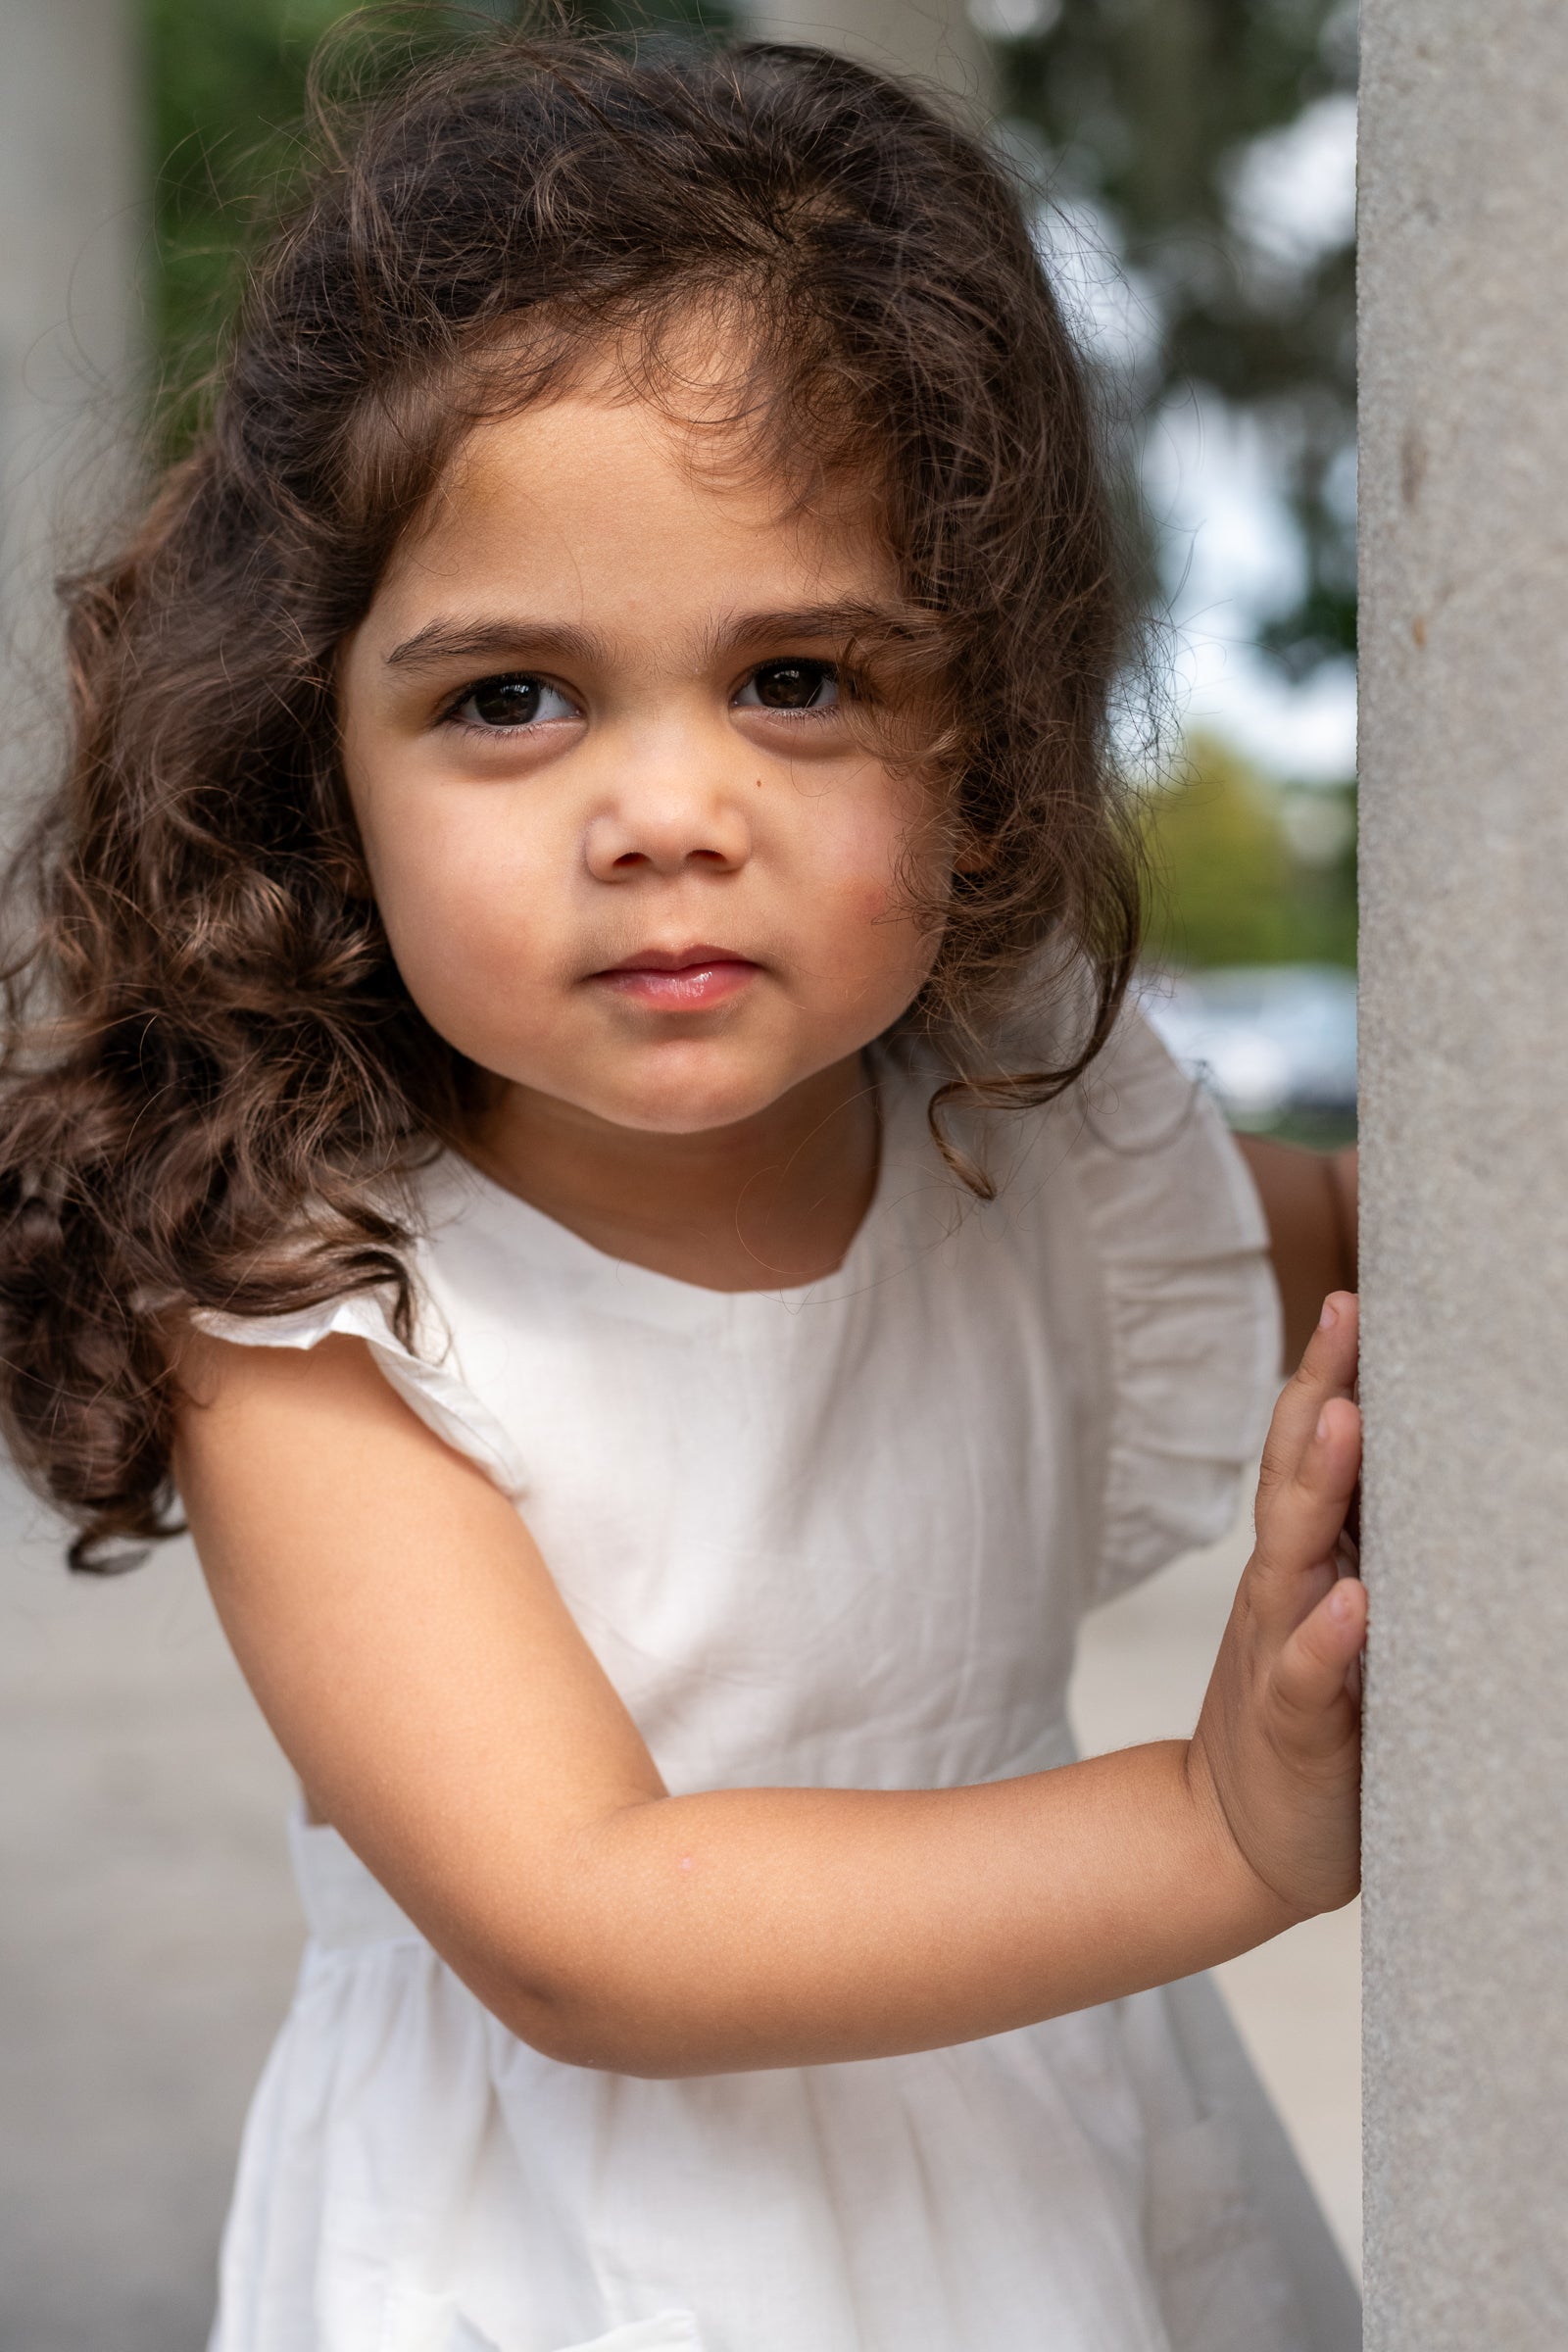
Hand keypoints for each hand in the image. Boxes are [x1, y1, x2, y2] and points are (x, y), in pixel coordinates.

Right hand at [1187, 1292, 1364, 1919]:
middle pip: (1294, 1477)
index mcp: (1301, 1561)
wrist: (1231, 1838)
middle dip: (1320, 1394)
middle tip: (1346, 1317)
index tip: (1354, 1301)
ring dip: (1318, 1486)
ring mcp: (1282, 1654)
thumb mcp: (1335, 1615)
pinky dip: (1325, 1638)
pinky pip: (1309, 1677)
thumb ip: (1357, 1544)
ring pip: (1294, 1558)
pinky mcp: (1295, 1726)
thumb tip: (1411, 1455)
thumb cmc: (1306, 1717)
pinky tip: (1349, 1604)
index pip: (1307, 1451)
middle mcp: (1284, 1591)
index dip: (1328, 1375)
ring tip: (1347, 1422)